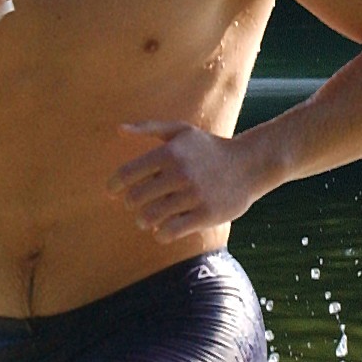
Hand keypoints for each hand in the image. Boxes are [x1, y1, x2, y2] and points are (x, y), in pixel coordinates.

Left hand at [107, 121, 256, 242]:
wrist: (249, 164)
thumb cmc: (209, 148)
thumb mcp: (182, 131)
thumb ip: (149, 128)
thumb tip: (118, 130)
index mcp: (169, 152)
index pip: (127, 174)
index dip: (114, 186)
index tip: (112, 192)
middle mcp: (180, 172)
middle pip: (136, 198)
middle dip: (131, 204)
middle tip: (136, 206)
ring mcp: (194, 194)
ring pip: (150, 217)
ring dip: (144, 221)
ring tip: (147, 220)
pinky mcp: (206, 214)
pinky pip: (170, 231)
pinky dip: (161, 234)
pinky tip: (164, 229)